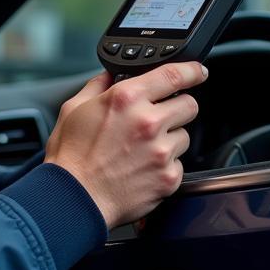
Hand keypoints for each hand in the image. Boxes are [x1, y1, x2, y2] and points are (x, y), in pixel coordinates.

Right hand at [44, 61, 205, 229]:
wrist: (74, 199)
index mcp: (126, 98)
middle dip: (178, 108)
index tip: (197, 71)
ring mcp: (161, 151)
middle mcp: (148, 122)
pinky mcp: (168, 177)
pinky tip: (142, 169)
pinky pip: (178, 164)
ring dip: (170, 139)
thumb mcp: (74, 109)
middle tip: (159, 119)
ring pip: (184, 136)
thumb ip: (97, 87)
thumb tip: (108, 76)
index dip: (192, 70)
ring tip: (142, 150)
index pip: (174, 74)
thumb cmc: (71, 157)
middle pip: (189, 105)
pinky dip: (165, 166)